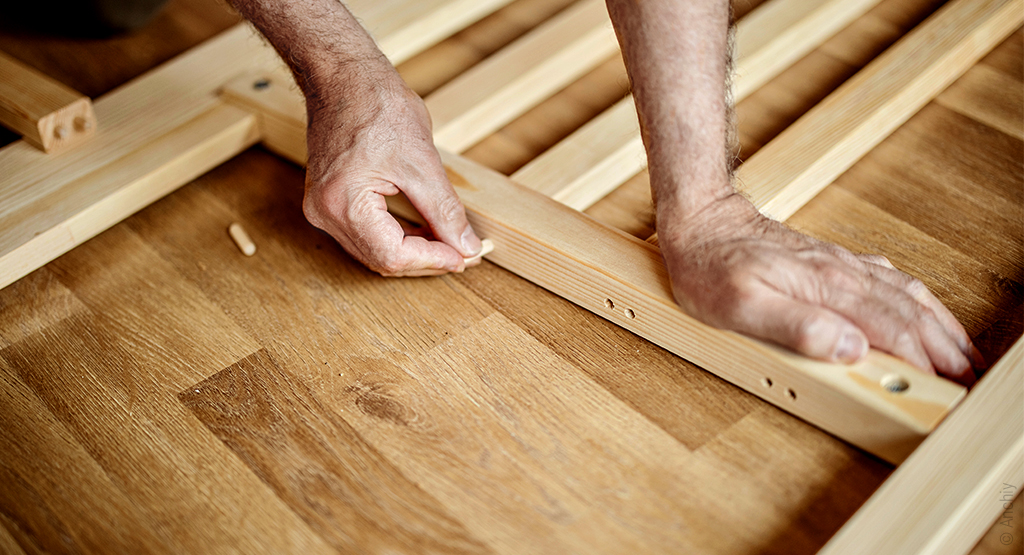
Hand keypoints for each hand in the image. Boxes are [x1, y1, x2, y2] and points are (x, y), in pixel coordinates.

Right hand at [301, 67, 481, 276]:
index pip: (392, 255)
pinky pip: (366, 235)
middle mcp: (324, 213)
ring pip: (374, 251)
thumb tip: (465, 246)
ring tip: (448, 244)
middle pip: (382, 259)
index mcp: (342, 203)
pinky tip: (423, 233)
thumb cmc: (374, 103)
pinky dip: (396, 238)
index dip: (432, 261)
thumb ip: (445, 211)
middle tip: (463, 254)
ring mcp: (322, 208)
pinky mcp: (329, 201)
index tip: (464, 257)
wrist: (343, 75)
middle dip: (426, 260)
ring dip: (412, 252)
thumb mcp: (422, 161)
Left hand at [658, 193, 983, 385]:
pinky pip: (888, 280)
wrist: (701, 222)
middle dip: (946, 347)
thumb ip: (797, 328)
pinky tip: (920, 308)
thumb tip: (851, 347)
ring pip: (905, 294)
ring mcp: (839, 265)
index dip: (924, 361)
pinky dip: (915, 300)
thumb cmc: (710, 268)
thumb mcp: (740, 308)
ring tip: (960, 350)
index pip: (892, 330)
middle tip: (970, 377)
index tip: (949, 387)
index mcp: (827, 289)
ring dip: (938, 324)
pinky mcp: (830, 260)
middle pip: (909, 313)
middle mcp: (842, 274)